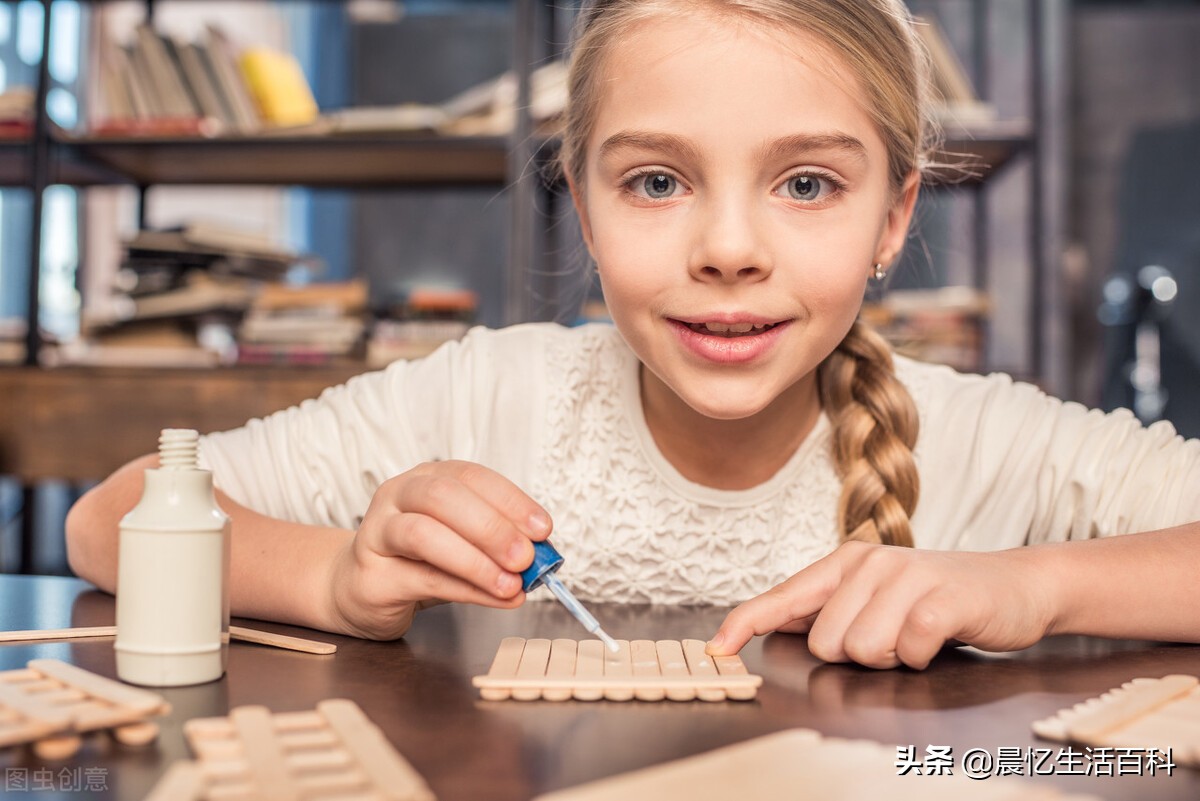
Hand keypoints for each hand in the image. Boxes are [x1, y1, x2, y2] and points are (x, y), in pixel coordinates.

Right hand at [325, 460, 550, 639]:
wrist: (357, 588)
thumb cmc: (416, 560)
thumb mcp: (460, 544)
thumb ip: (494, 547)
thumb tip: (540, 561)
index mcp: (426, 477)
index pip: (471, 477)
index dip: (511, 500)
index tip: (543, 528)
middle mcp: (398, 495)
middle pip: (444, 497)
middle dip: (492, 527)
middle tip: (526, 557)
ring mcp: (378, 531)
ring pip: (424, 534)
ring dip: (475, 560)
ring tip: (511, 583)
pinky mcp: (372, 574)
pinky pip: (421, 577)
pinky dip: (465, 589)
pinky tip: (495, 598)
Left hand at [706, 540, 1057, 668]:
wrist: (1016, 585)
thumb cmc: (938, 597)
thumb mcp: (877, 595)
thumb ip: (828, 607)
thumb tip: (772, 622)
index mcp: (846, 563)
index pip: (784, 596)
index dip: (746, 623)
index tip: (718, 649)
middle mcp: (870, 562)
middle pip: (826, 642)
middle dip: (856, 656)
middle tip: (893, 638)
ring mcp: (907, 576)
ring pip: (862, 649)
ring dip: (891, 658)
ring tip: (915, 636)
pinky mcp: (942, 598)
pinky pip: (909, 648)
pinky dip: (923, 657)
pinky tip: (937, 639)